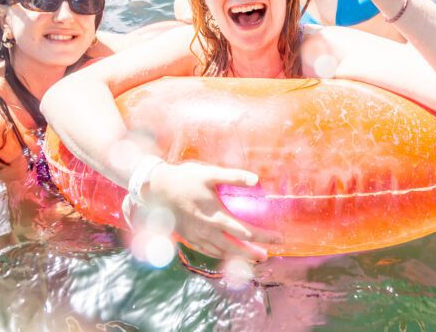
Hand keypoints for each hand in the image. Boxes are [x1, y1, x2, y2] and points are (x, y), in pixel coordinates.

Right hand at [149, 161, 281, 260]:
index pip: (246, 231)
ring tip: (252, 259)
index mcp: (216, 216)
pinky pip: (208, 251)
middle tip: (268, 256)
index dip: (264, 236)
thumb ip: (233, 177)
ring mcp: (197, 237)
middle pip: (235, 247)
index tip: (278, 237)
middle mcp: (208, 231)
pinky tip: (225, 254)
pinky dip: (221, 255)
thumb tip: (256, 179)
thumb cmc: (185, 179)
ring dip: (239, 257)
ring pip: (222, 252)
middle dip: (253, 252)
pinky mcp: (189, 238)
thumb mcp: (210, 174)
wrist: (157, 190)